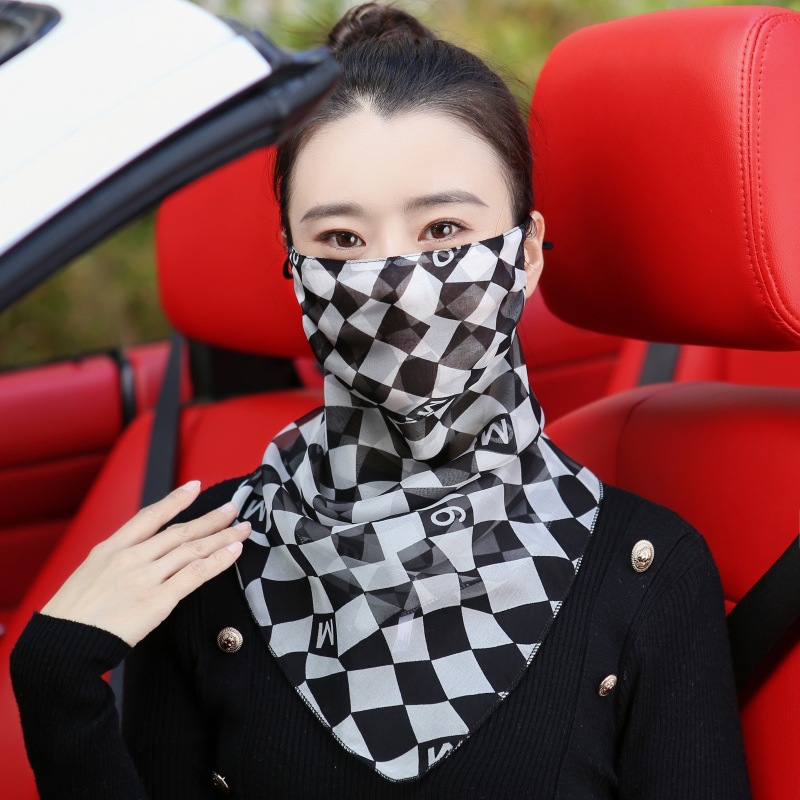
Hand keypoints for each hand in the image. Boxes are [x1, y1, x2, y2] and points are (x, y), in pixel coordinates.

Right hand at [40, 480, 250, 645]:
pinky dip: (218, 561)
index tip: (195, 486)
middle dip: (210, 519)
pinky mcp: (157, 601)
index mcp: (110, 548)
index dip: (175, 500)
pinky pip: (195, 574)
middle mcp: (130, 557)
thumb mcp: (89, 574)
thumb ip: (117, 560)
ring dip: (222, 537)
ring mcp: (145, 578)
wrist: (61, 647)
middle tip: (232, 508)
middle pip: (179, 531)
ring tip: (242, 529)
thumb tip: (143, 554)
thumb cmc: (72, 617)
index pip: (149, 515)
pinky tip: (233, 552)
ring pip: (192, 549)